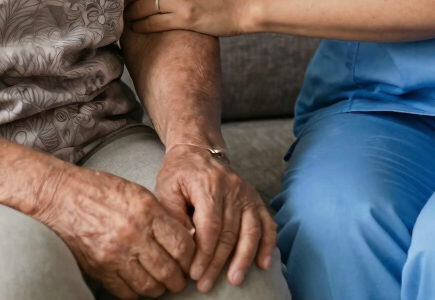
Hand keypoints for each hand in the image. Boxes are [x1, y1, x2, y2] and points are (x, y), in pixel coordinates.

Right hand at [36, 163, 194, 299]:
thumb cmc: (101, 190)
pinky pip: (126, 292)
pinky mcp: (100, 269)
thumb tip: (182, 237)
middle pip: (168, 270)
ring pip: (150, 286)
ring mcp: (115, 254)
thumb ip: (160, 216)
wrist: (62, 196)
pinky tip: (139, 283)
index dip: (190, 257)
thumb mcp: (137, 193)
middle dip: (178, 278)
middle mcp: (133, 234)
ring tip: (161, 283)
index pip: (181, 244)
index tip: (190, 260)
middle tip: (179, 278)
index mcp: (146, 211)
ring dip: (160, 288)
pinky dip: (137, 293)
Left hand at [155, 144, 276, 293]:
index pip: (210, 227)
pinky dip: (268, 244)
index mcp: (209, 185)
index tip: (195, 274)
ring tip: (235, 280)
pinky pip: (266, 223)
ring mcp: (246, 193)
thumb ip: (174, 214)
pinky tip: (263, 264)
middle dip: (218, 263)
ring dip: (243, 258)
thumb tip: (184, 244)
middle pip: (229, 233)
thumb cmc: (179, 171)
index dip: (204, 253)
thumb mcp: (167, 187)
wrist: (198, 148)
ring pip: (250, 231)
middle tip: (206, 285)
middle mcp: (232, 188)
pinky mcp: (254, 198)